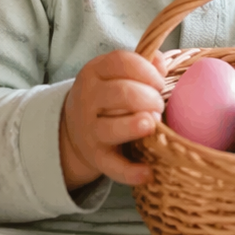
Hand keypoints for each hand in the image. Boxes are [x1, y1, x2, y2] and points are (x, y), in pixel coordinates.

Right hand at [60, 49, 170, 188]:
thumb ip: (142, 64)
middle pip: (121, 93)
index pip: (121, 62)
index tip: (159, 82)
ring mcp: (90, 130)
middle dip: (148, 98)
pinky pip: (114, 166)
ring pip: (112, 128)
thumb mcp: (116, 74)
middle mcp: (88, 99)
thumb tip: (161, 63)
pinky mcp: (96, 157)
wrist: (73, 129)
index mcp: (94, 72)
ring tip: (151, 124)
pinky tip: (148, 172)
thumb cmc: (107, 96)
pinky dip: (131, 172)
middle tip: (158, 106)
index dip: (147, 71)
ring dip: (136, 126)